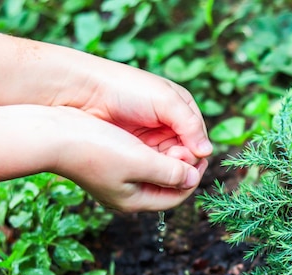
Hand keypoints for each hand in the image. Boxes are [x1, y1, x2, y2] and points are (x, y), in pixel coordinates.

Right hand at [54, 107, 208, 211]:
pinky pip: (141, 158)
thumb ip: (170, 172)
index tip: (202, 154)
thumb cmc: (96, 148)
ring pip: (154, 169)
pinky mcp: (109, 162)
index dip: (194, 176)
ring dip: (168, 154)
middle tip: (188, 144)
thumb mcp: (140, 161)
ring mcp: (117, 179)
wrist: (53, 133)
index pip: (177, 196)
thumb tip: (194, 178)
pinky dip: (153, 148)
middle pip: (167, 183)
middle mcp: (127, 194)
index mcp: (135, 200)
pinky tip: (155, 132)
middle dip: (181, 164)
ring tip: (174, 136)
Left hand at [72, 63, 212, 160]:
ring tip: (154, 163)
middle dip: (181, 161)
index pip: (198, 139)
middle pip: (185, 154)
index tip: (183, 156)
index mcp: (181, 109)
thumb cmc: (126, 88)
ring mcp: (150, 139)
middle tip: (169, 161)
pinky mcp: (134, 150)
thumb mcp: (165, 100)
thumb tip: (207, 151)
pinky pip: (150, 165)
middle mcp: (169, 125)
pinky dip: (151, 168)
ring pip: (169, 163)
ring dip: (166, 167)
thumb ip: (189, 124)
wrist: (84, 92)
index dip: (194, 151)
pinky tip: (144, 167)